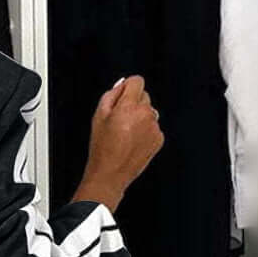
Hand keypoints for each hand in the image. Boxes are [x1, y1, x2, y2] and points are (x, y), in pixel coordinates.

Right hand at [75, 74, 164, 209]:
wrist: (110, 175)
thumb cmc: (102, 148)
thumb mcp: (98, 116)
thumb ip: (111, 94)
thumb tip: (122, 85)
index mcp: (129, 106)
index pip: (137, 81)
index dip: (127, 88)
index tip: (122, 97)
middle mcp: (145, 114)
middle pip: (144, 96)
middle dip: (133, 104)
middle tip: (120, 122)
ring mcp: (154, 127)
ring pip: (149, 113)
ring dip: (140, 119)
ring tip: (126, 136)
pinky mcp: (159, 139)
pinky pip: (153, 128)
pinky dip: (145, 132)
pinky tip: (133, 144)